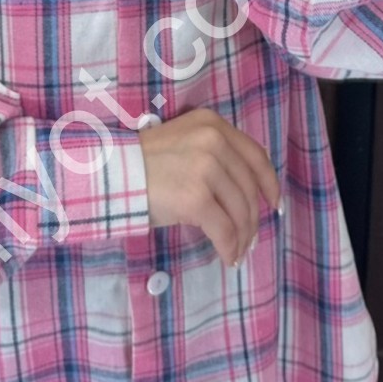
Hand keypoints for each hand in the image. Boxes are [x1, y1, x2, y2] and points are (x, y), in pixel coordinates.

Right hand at [139, 108, 281, 268]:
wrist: (109, 174)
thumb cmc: (141, 163)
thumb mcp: (182, 143)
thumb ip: (213, 155)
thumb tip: (244, 197)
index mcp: (212, 124)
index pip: (255, 155)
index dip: (269, 182)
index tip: (273, 203)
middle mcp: (214, 141)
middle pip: (248, 188)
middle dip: (252, 218)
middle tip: (250, 239)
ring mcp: (206, 169)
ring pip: (240, 212)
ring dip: (242, 237)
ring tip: (237, 251)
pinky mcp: (196, 198)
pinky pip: (224, 230)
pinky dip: (229, 247)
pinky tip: (227, 257)